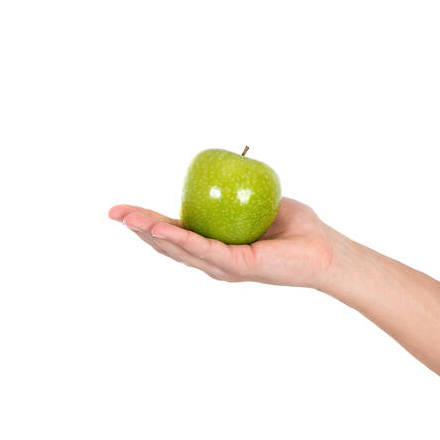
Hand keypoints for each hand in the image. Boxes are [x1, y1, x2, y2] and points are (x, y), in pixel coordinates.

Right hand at [108, 197, 336, 288]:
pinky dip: (180, 238)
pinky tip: (160, 229)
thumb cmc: (300, 228)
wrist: (326, 249)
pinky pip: (203, 249)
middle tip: (113, 213)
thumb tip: (224, 172)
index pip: (177, 234)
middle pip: (169, 245)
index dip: (149, 222)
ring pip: (180, 249)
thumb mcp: (262, 205)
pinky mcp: (237, 266)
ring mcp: (224, 266)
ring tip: (128, 219)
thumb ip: (239, 194)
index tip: (124, 210)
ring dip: (151, 234)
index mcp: (218, 248)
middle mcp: (216, 261)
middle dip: (139, 228)